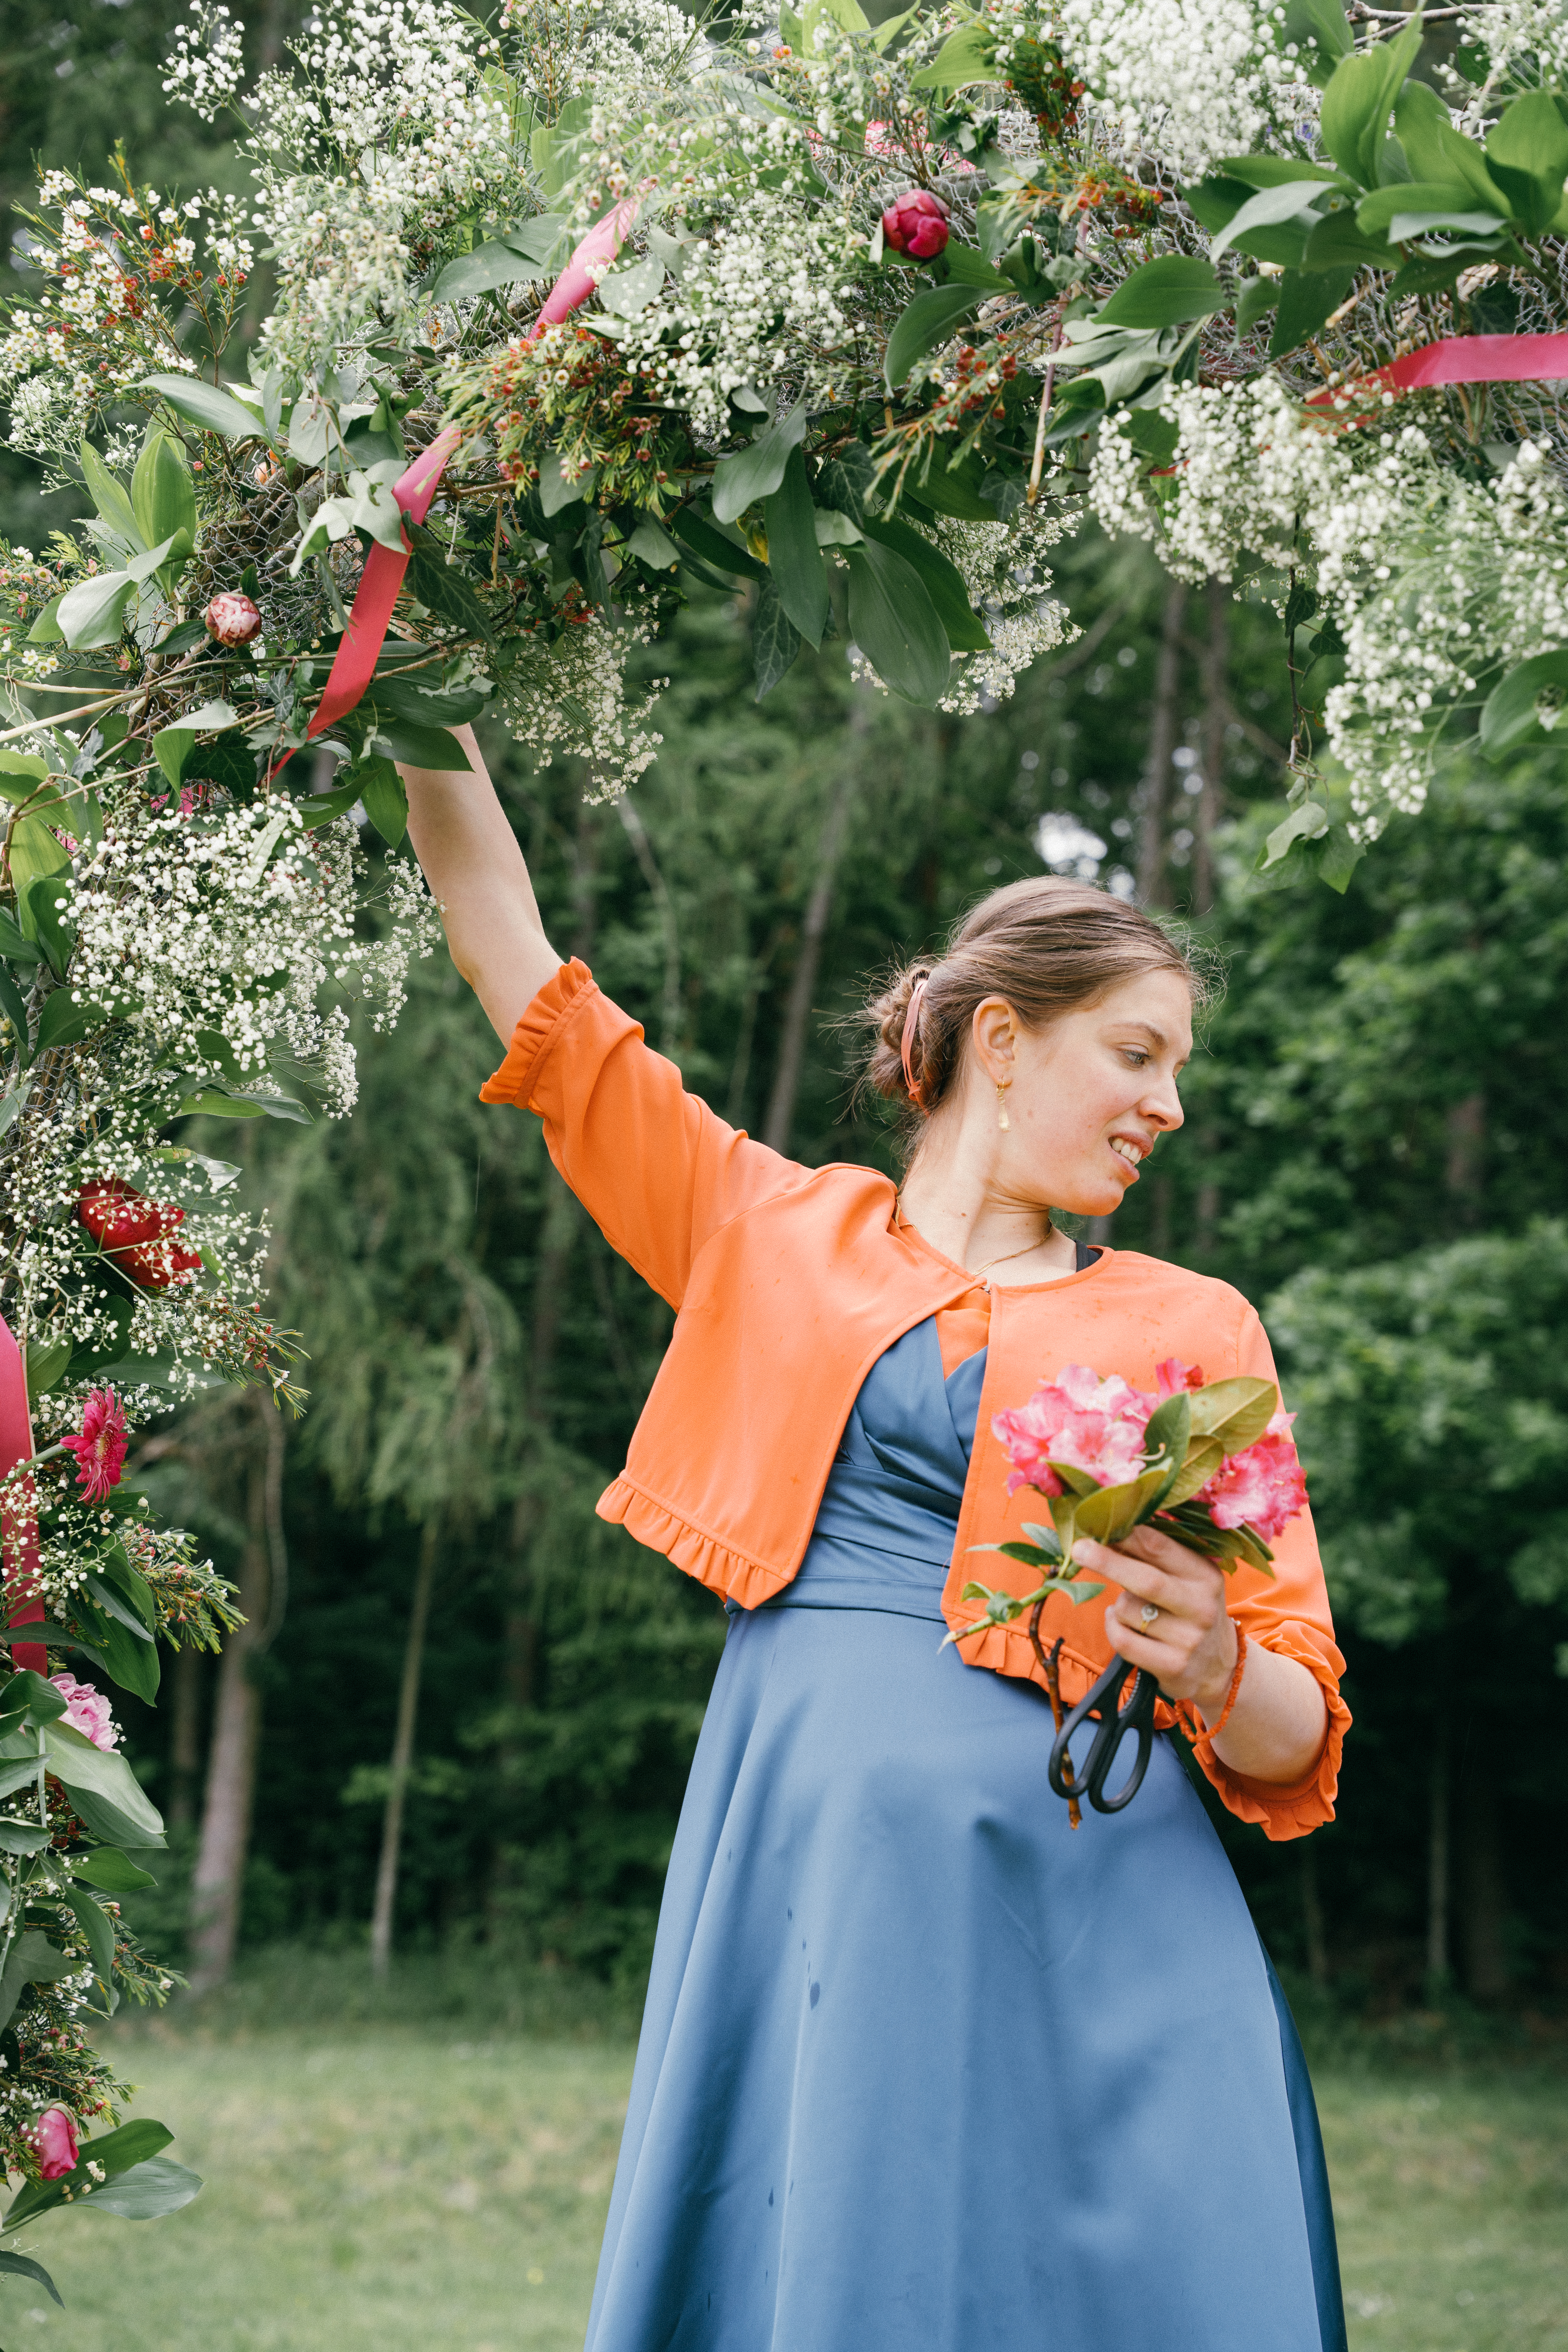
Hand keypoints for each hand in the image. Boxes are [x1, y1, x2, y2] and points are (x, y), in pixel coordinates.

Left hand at [1074, 1523, 1235, 1719]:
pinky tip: (1122, 1624)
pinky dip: (1113, 1627)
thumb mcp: (1187, 1579)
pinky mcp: (1173, 1666)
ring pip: (1128, 1610)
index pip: (1161, 1547)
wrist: (1218, 1666)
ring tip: (1132, 1607)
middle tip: (1079, 1548)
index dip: (1126, 1534)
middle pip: (1146, 1580)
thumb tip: (1109, 1529)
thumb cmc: (1190, 1609)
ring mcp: (1189, 1639)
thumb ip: (1154, 1556)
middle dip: (1108, 1562)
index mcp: (1205, 1575)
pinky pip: (1123, 1640)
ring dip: (1118, 1604)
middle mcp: (1201, 1606)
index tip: (1099, 1523)